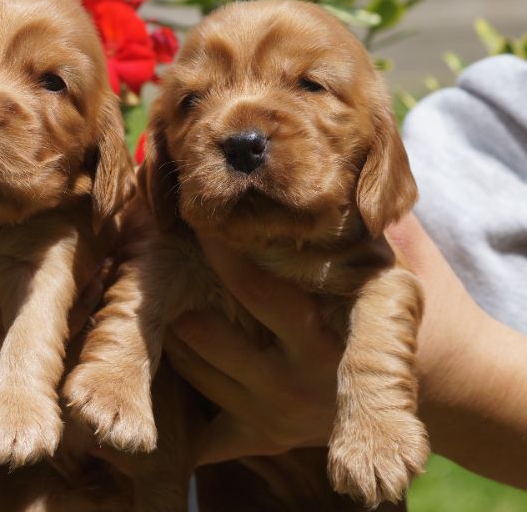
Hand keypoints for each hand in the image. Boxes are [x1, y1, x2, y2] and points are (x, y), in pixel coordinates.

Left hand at [166, 214, 526, 489]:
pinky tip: (168, 366)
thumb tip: (327, 168)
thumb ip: (360, 227)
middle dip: (179, 292)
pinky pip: (203, 432)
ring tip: (169, 292)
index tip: (194, 216)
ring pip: (189, 369)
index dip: (218, 249)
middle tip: (162, 254)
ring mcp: (276, 417)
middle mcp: (295, 383)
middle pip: (202, 333)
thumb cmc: (410, 312)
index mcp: (325, 337)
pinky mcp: (266, 440)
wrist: (446, 386)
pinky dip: (182, 403)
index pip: (255, 288)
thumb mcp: (395, 265)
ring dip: (174, 329)